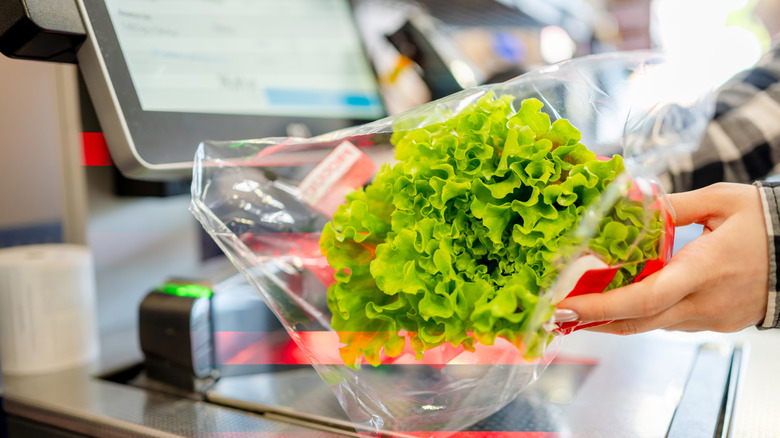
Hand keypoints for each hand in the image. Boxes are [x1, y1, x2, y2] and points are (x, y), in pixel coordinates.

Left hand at [557, 182, 769, 334]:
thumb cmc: (768, 223)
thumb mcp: (721, 201)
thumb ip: (674, 205)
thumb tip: (634, 200)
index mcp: (702, 270)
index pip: (643, 298)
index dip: (600, 305)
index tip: (566, 305)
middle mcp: (703, 303)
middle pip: (637, 323)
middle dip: (593, 320)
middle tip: (556, 314)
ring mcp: (710, 318)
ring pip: (651, 325)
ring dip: (615, 318)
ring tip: (581, 305)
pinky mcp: (715, 323)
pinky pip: (669, 321)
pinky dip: (642, 313)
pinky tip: (622, 300)